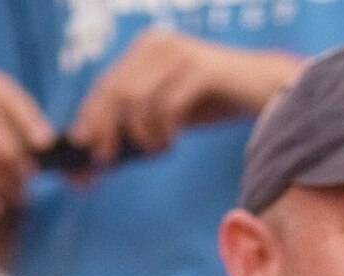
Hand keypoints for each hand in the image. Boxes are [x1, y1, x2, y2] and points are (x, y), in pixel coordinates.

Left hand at [67, 29, 302, 160]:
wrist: (262, 87)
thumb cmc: (210, 101)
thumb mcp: (164, 112)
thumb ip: (132, 127)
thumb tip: (94, 161)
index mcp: (145, 49)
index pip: (103, 86)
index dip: (87, 122)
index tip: (82, 156)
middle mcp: (158, 45)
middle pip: (114, 93)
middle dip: (104, 132)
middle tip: (107, 160)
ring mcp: (180, 54)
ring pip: (137, 101)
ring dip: (141, 135)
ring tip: (157, 148)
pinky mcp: (202, 70)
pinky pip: (167, 107)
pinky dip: (163, 132)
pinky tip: (172, 142)